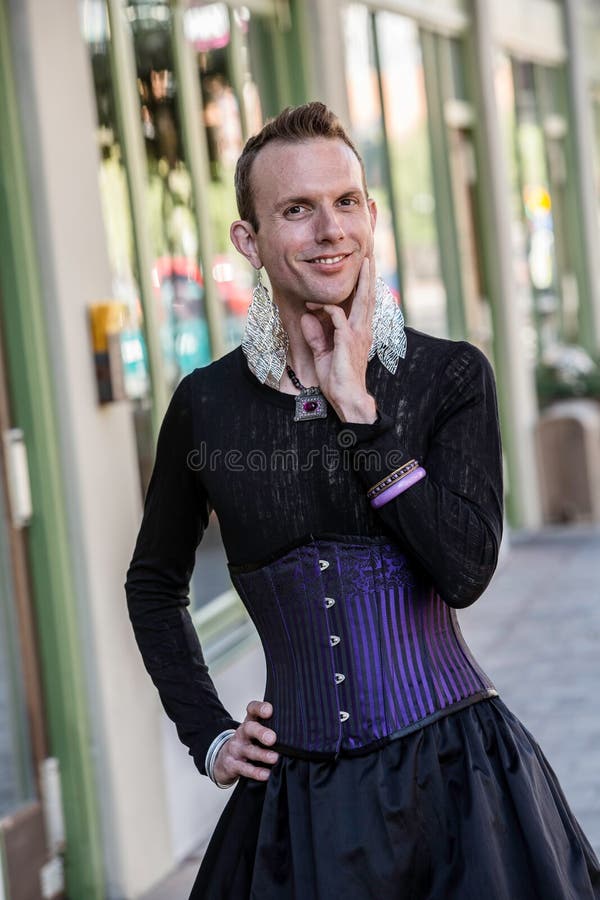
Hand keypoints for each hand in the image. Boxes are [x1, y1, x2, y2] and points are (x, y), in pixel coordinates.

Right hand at [212, 700, 277, 784]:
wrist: (224, 761)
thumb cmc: (248, 744)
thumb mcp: (256, 732)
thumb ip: (272, 728)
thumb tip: (298, 730)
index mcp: (250, 722)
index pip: (252, 709)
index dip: (260, 708)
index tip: (269, 710)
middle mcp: (242, 733)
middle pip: (249, 728)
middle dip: (261, 732)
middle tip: (272, 738)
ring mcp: (235, 749)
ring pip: (249, 750)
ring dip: (262, 754)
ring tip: (274, 758)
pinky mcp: (232, 765)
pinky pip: (245, 769)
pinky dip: (256, 772)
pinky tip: (266, 774)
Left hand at [300, 256, 377, 422]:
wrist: (348, 397)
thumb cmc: (338, 379)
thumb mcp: (323, 353)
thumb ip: (316, 334)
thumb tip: (308, 317)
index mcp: (359, 331)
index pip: (364, 303)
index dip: (363, 286)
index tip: (361, 270)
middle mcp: (363, 330)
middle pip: (368, 297)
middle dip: (369, 276)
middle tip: (370, 256)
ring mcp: (358, 334)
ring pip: (362, 301)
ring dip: (361, 281)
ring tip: (364, 264)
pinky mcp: (348, 340)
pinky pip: (338, 316)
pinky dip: (327, 308)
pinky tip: (315, 306)